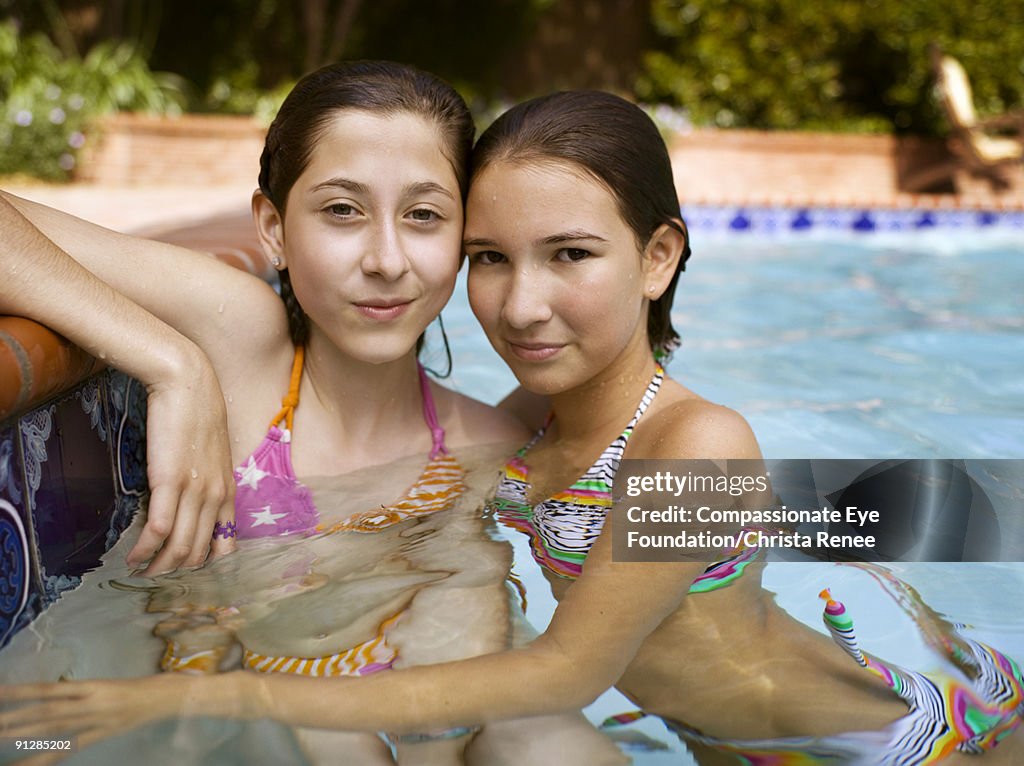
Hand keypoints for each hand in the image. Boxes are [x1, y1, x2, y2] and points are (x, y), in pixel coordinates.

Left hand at [0, 676, 185, 763]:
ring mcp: (99, 720)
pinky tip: (30, 765)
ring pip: (57, 729)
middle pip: (48, 712)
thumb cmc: (148, 686)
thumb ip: (87, 692)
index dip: (23, 691)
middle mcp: (93, 701)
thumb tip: (59, 696)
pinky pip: (73, 747)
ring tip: (1, 735)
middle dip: (17, 717)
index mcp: (94, 685)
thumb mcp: (113, 685)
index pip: (50, 689)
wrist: (176, 696)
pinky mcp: (106, 733)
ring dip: (27, 734)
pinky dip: (49, 756)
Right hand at [127, 353, 235, 574]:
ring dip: (158, 566)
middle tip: (155, 577)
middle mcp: (216, 495)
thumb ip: (206, 481)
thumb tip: (190, 502)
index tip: (185, 570)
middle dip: (176, 571)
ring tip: (140, 572)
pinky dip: (145, 549)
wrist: (188, 385)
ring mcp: (195, 490)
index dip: (206, 563)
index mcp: (228, 490)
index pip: (225, 544)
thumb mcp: (212, 454)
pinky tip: (133, 556)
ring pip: (179, 546)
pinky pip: (159, 528)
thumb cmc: (197, 416)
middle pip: (198, 552)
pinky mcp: (170, 481)